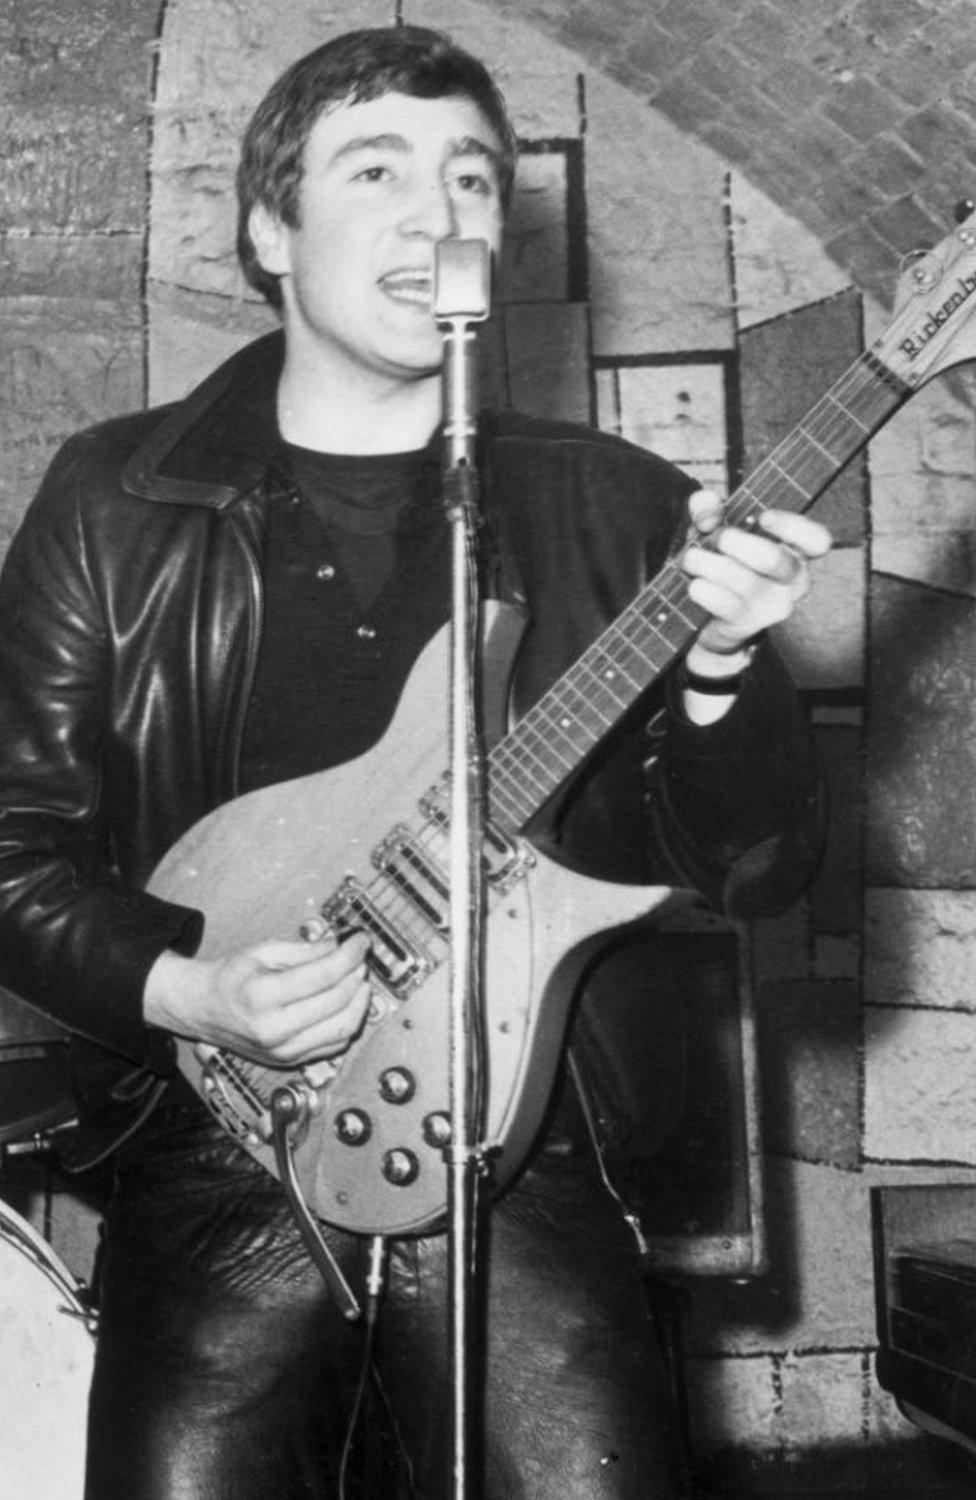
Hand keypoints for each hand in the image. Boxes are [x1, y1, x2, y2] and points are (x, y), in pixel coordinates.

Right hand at [144, 932, 372, 1066]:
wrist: (202, 1009)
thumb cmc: (230, 977)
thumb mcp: (264, 951)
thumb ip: (307, 950)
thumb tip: (343, 945)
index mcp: (263, 995)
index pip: (324, 975)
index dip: (350, 954)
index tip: (360, 940)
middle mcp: (274, 1029)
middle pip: (338, 1001)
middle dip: (357, 975)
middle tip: (360, 957)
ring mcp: (284, 1050)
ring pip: (343, 1028)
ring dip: (360, 1001)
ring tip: (358, 979)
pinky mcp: (291, 1061)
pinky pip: (335, 1045)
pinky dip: (348, 1022)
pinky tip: (347, 1003)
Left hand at [682, 490, 831, 657]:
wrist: (710, 614)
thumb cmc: (724, 559)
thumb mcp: (716, 527)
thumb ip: (710, 508)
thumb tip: (704, 503)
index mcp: (797, 551)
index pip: (817, 540)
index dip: (792, 527)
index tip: (762, 517)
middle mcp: (793, 580)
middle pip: (772, 559)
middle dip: (736, 542)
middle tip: (716, 537)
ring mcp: (773, 605)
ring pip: (741, 579)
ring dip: (707, 563)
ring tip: (691, 559)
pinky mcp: (748, 623)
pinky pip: (724, 603)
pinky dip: (702, 589)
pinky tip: (695, 584)